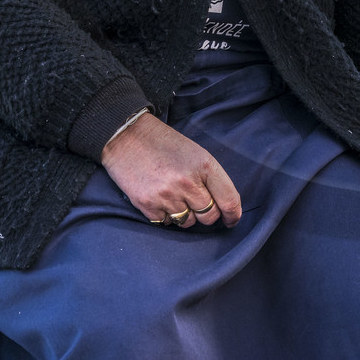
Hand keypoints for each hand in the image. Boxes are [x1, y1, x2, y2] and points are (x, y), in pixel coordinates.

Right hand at [101, 113, 241, 228]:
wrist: (126, 136)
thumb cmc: (163, 143)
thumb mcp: (194, 152)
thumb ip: (208, 177)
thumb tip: (221, 205)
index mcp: (204, 165)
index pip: (229, 199)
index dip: (233, 214)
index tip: (231, 220)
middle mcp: (188, 182)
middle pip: (210, 215)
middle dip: (206, 213)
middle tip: (196, 203)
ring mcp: (167, 195)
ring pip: (188, 222)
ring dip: (185, 215)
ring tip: (174, 195)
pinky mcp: (148, 205)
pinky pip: (167, 223)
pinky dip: (166, 216)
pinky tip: (160, 198)